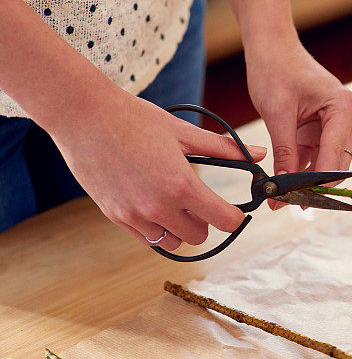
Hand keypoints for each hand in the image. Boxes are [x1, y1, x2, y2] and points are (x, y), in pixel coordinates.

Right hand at [48, 91, 266, 250]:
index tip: (234, 210)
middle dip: (207, 222)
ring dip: (181, 228)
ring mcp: (134, 215)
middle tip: (200, 201)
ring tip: (175, 203)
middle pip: (200, 236)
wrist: (84, 116)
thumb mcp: (184, 132)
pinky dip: (157, 229)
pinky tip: (155, 204)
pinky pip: (147, 238)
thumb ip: (225, 149)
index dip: (235, 217)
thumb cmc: (135, 119)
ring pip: (173, 242)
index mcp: (181, 184)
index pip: (224, 220)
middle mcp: (158, 206)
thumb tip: (260, 154)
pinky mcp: (115, 217)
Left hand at [245, 39, 351, 208]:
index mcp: (343, 108)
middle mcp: (348, 116)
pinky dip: (302, 170)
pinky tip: (285, 185)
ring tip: (283, 199)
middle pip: (337, 163)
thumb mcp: (277, 114)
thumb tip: (283, 187)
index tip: (300, 202)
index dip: (317, 182)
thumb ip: (285, 152)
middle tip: (290, 206)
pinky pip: (317, 156)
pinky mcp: (325, 128)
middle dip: (314, 186)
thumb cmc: (275, 70)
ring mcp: (338, 123)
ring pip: (327, 163)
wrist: (272, 47)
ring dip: (307, 181)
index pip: (335, 155)